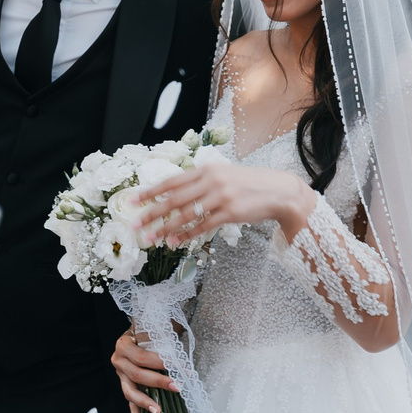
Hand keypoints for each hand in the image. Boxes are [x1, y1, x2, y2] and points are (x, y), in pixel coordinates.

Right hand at [111, 328, 175, 412]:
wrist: (144, 328)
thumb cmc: (154, 329)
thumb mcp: (158, 331)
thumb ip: (165, 344)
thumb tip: (183, 363)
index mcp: (123, 344)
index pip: (142, 358)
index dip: (162, 364)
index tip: (182, 368)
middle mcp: (118, 360)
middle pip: (137, 375)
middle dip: (159, 382)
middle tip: (178, 386)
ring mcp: (121, 376)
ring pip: (130, 393)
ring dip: (146, 403)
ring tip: (159, 412)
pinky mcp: (127, 387)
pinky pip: (130, 405)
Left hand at [129, 161, 317, 248]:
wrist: (279, 191)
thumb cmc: (249, 184)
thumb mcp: (224, 175)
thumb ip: (201, 182)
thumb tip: (175, 194)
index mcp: (206, 169)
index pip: (171, 181)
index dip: (150, 191)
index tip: (132, 200)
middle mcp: (211, 181)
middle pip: (174, 199)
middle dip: (151, 213)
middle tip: (135, 225)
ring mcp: (221, 197)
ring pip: (185, 215)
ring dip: (166, 228)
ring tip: (152, 238)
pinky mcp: (230, 213)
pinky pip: (202, 226)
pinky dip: (186, 235)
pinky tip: (174, 242)